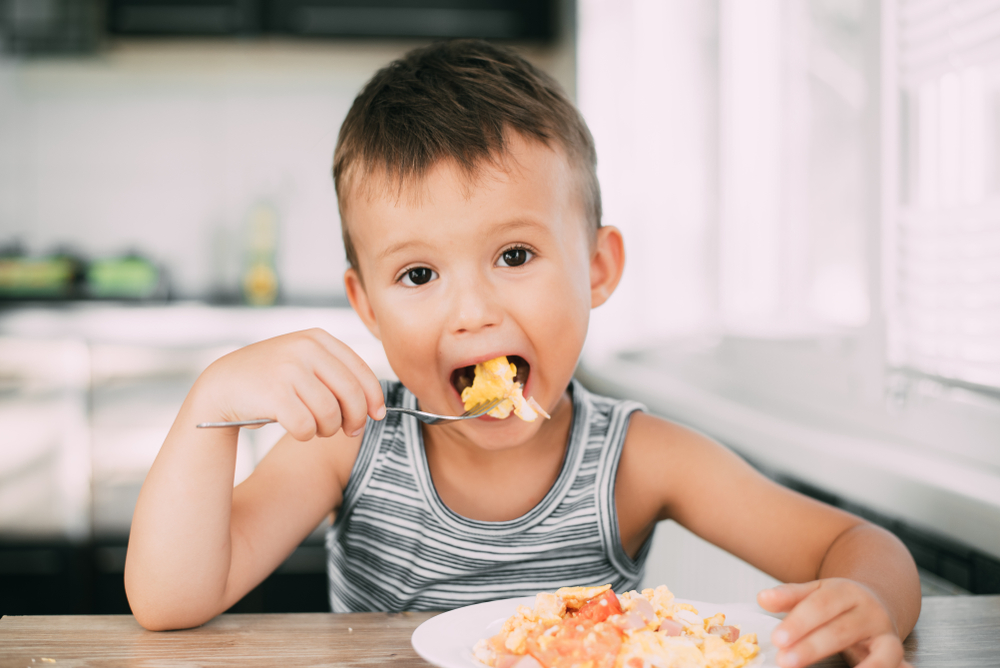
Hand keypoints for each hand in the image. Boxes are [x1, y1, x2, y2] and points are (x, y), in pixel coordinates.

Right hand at [198, 328, 385, 440]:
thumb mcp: (304, 362)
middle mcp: (305, 348)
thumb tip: (375, 407)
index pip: (360, 370)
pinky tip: (298, 429)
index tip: (377, 415)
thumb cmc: (272, 380)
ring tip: (317, 428)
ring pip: (330, 414)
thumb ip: (336, 375)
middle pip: (351, 394)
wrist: (222, 385)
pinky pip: (307, 426)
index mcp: (317, 338)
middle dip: (355, 419)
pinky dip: (306, 435)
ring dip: (328, 430)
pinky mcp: (274, 394)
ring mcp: (289, 369)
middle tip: (349, 430)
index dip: (374, 397)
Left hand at [758, 579, 910, 667]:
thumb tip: (762, 598)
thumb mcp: (814, 593)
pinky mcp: (897, 654)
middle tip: (785, 660)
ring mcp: (886, 635)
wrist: (877, 602)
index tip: (777, 639)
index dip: (799, 623)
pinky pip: (897, 665)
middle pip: (842, 630)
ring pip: (879, 652)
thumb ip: (789, 597)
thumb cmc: (838, 603)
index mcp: (845, 592)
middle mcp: (870, 612)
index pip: (820, 606)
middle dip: (813, 647)